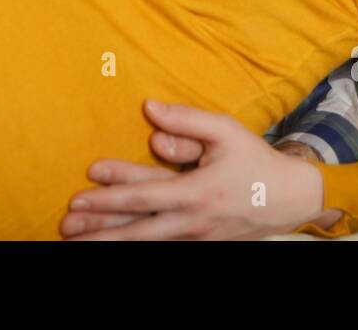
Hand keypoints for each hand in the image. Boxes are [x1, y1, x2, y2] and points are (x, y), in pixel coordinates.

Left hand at [58, 100, 337, 239]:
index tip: (80, 193)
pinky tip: (116, 244)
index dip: (111, 194)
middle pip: (137, 230)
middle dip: (99, 230)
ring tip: (78, 243)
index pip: (144, 195)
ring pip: (146, 244)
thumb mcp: (225, 130)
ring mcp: (196, 239)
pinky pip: (163, 248)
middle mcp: (191, 221)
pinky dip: (137, 247)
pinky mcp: (201, 246)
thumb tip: (149, 110)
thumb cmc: (255, 161)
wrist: (291, 199)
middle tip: (66, 227)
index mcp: (195, 191)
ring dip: (111, 243)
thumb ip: (186, 120)